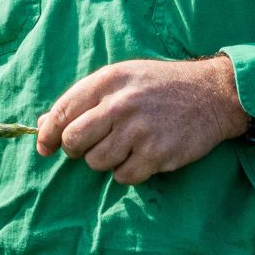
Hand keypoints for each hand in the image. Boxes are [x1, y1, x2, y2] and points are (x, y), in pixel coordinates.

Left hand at [35, 56, 249, 185]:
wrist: (211, 94)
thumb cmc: (160, 86)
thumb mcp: (122, 78)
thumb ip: (84, 99)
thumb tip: (43, 125)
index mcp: (108, 80)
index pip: (62, 112)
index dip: (47, 134)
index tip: (44, 147)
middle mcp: (120, 104)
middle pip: (74, 141)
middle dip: (75, 150)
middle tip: (89, 147)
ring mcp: (139, 130)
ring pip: (96, 162)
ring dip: (105, 161)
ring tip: (124, 147)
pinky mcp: (156, 154)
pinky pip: (123, 176)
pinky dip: (127, 172)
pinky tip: (141, 156)